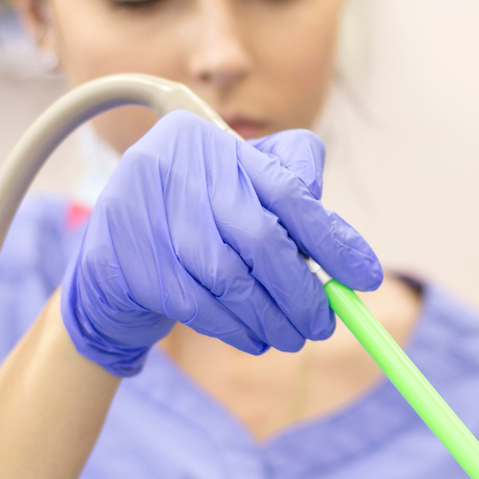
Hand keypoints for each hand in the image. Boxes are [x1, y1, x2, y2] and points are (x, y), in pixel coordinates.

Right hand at [60, 112, 381, 375]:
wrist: (113, 261)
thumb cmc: (195, 226)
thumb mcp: (241, 197)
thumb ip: (292, 205)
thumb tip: (355, 258)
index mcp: (209, 141)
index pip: (286, 188)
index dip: (332, 238)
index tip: (365, 277)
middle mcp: (174, 166)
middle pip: (261, 237)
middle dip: (301, 291)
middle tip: (323, 322)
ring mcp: (145, 213)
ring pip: (230, 279)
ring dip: (271, 318)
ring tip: (290, 337)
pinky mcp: (128, 261)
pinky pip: (199, 306)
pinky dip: (235, 329)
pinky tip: (253, 338)